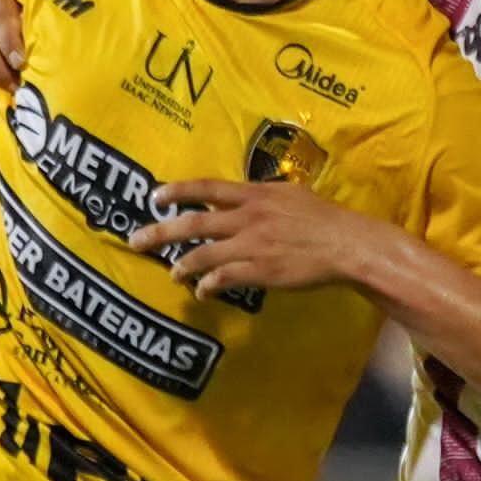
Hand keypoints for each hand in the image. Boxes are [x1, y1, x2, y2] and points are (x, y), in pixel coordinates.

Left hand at [133, 176, 395, 301]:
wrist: (346, 244)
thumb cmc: (321, 219)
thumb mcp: (289, 195)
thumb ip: (260, 197)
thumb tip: (240, 196)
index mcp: (254, 195)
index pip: (208, 189)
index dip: (178, 192)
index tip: (155, 196)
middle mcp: (248, 218)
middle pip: (193, 224)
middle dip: (160, 232)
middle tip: (135, 240)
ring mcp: (252, 246)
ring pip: (203, 255)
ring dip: (183, 265)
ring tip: (173, 273)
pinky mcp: (260, 272)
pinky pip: (224, 279)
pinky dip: (209, 285)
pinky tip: (202, 291)